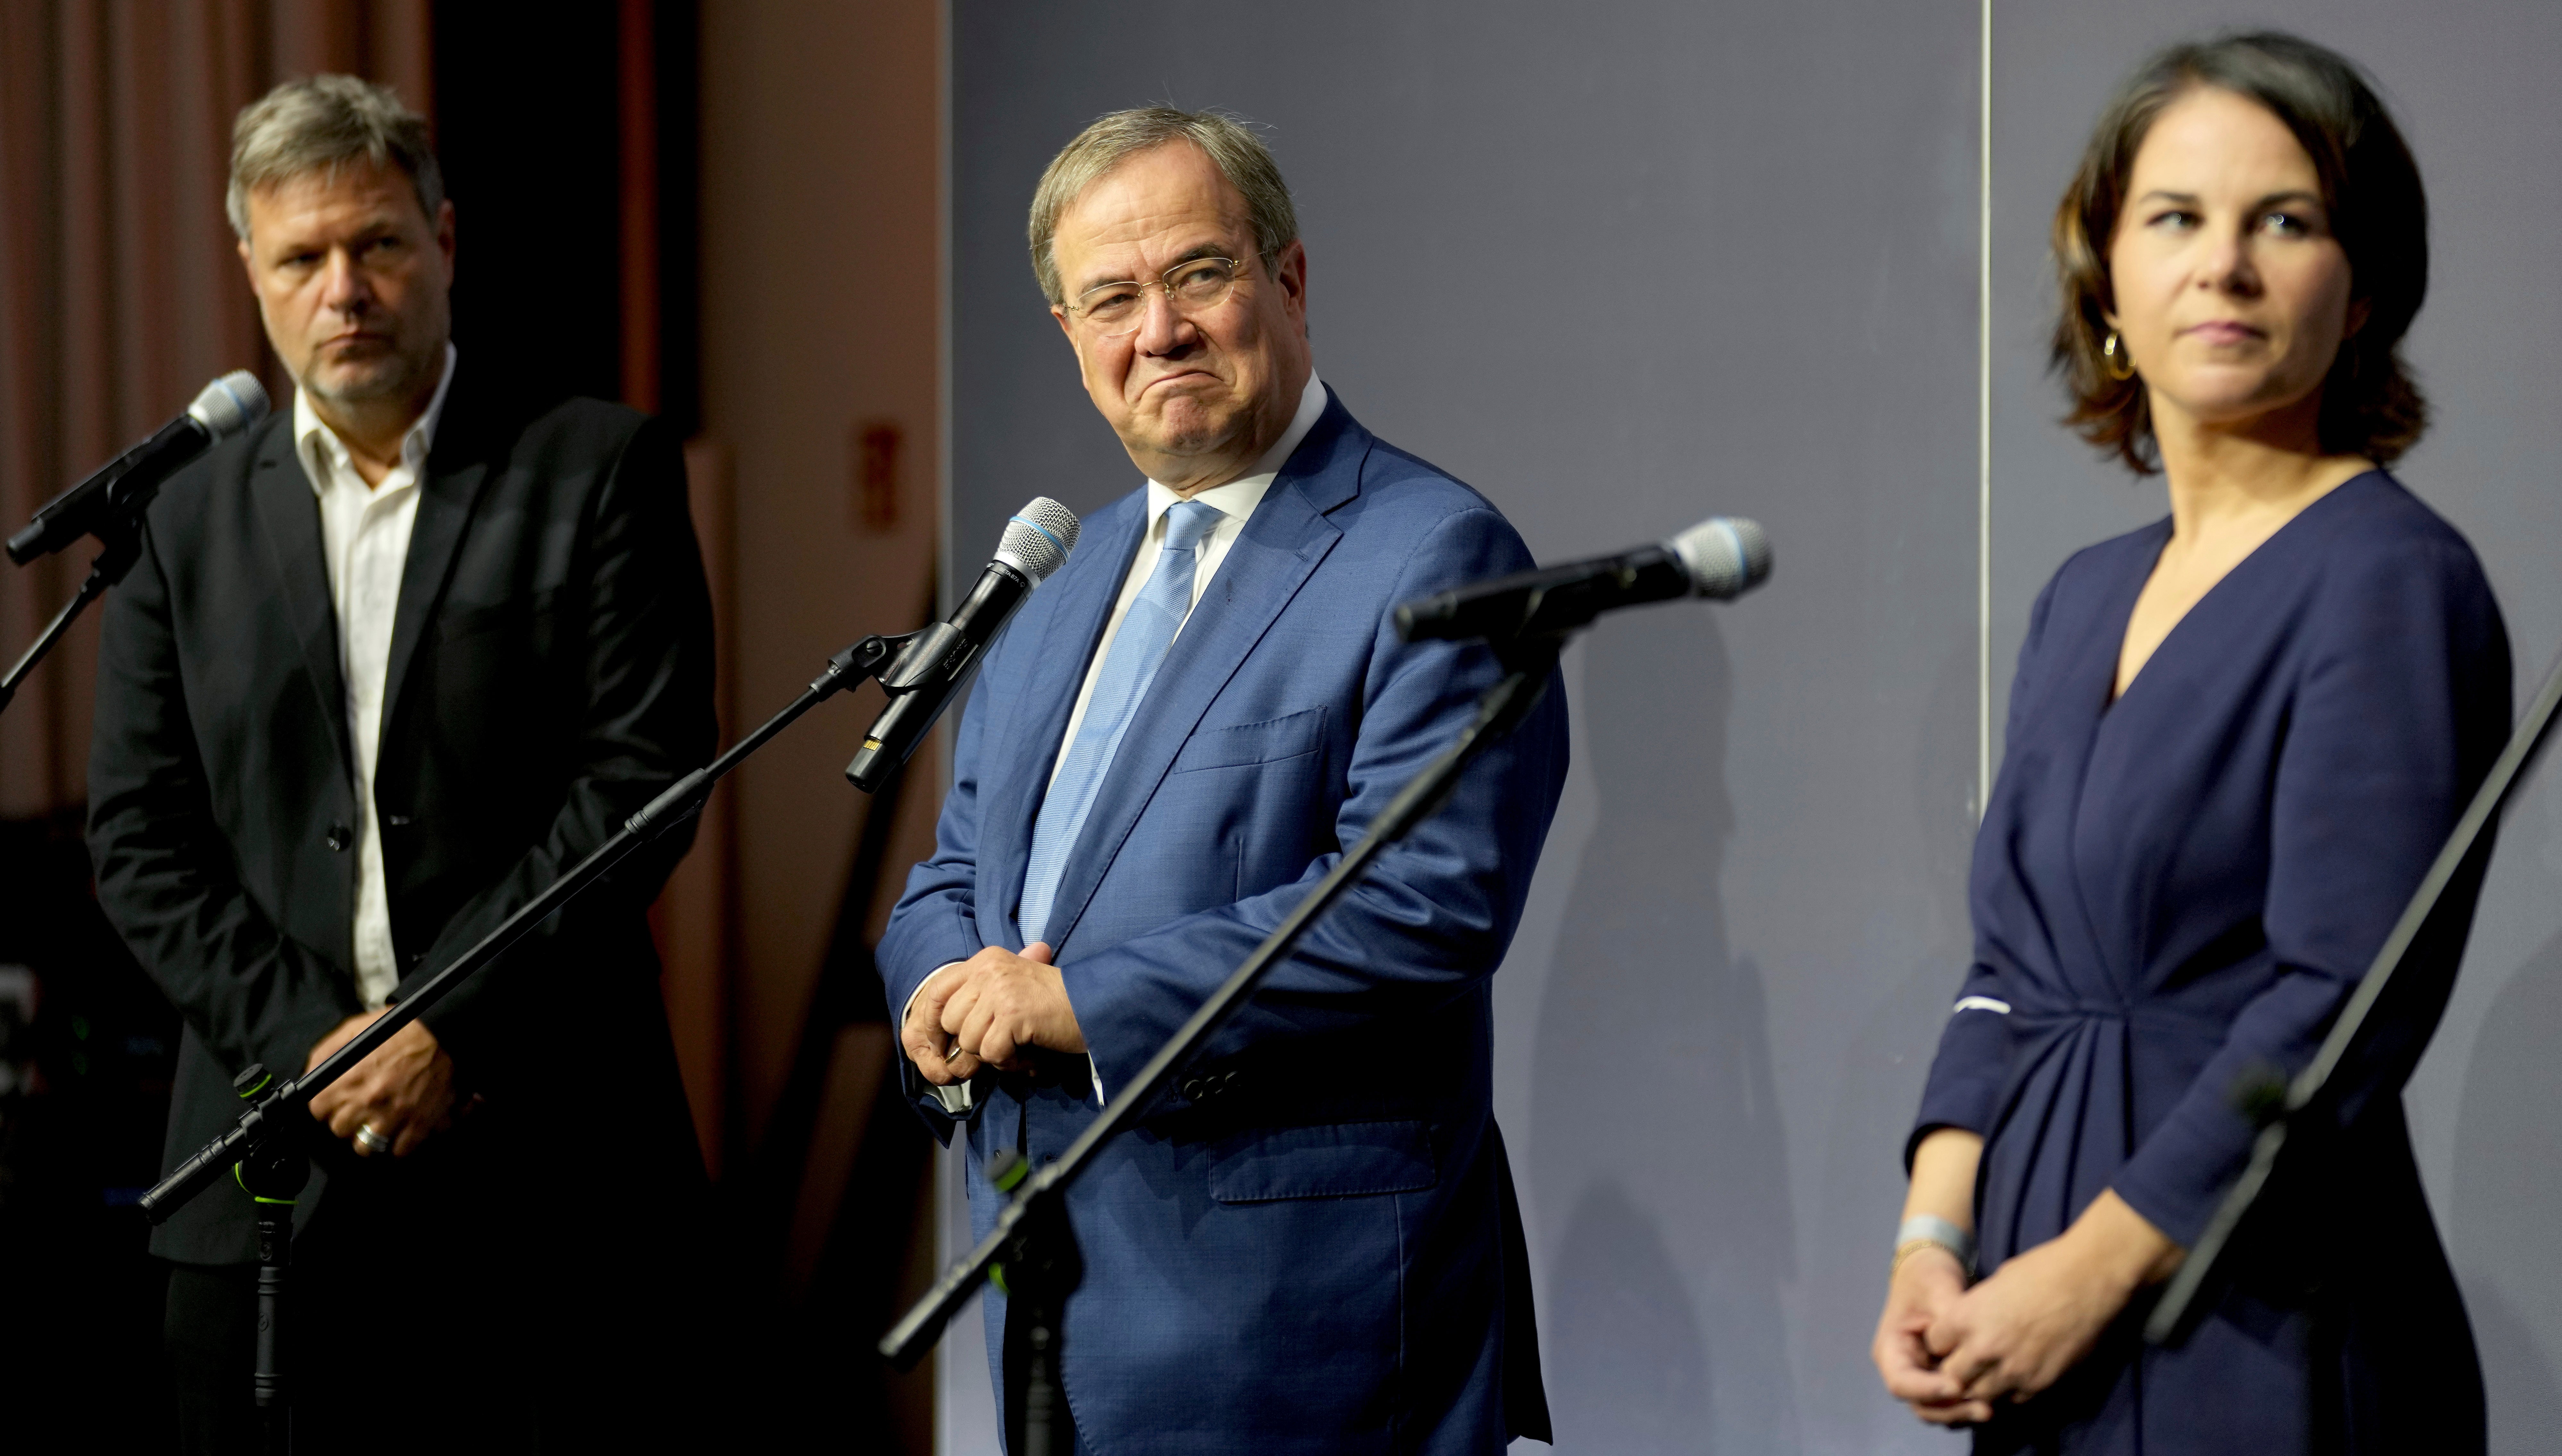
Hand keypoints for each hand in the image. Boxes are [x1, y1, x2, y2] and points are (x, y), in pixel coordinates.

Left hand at [306, 1011, 457, 1156]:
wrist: (445, 1033)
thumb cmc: (401, 1029)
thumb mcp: (356, 1028)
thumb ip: (326, 1050)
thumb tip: (308, 1072)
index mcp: (348, 1079)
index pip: (317, 1109)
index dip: (326, 1104)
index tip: (335, 1101)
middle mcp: (367, 1101)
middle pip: (340, 1129)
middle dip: (347, 1120)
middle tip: (359, 1109)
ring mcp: (393, 1116)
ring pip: (365, 1147)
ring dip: (369, 1137)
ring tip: (377, 1125)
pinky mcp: (418, 1125)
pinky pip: (399, 1151)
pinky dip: (399, 1145)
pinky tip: (401, 1131)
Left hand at [901, 943, 1083, 1082]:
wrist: (1094, 1004)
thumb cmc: (1054, 1001)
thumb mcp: (1011, 986)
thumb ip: (979, 998)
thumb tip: (944, 1032)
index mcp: (984, 960)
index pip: (936, 990)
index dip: (932, 1022)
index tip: (942, 1044)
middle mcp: (988, 969)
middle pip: (950, 1020)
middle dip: (969, 1044)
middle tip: (996, 1048)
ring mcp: (1000, 990)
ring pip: (968, 1040)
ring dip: (992, 1054)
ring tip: (1017, 1049)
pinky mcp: (1013, 1013)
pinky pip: (991, 1052)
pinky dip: (1008, 1062)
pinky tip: (1026, 1055)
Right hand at [1874, 1246, 1993, 1425]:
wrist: (1932, 1272)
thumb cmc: (1928, 1277)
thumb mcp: (1936, 1289)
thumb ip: (1949, 1316)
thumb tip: (1968, 1344)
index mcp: (1891, 1349)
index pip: (1901, 1382)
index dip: (1927, 1390)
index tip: (1956, 1386)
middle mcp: (1904, 1370)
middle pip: (1921, 1405)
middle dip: (1950, 1410)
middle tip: (1984, 1409)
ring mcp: (1923, 1377)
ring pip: (1938, 1410)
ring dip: (1962, 1413)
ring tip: (1991, 1409)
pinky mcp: (1942, 1379)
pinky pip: (1953, 1403)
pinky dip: (1970, 1406)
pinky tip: (1995, 1399)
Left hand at [1924, 1190, 2180, 1405]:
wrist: (2089, 1280)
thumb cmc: (2041, 1271)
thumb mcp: (1993, 1284)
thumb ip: (1973, 1312)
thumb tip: (1966, 1327)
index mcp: (1966, 1317)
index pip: (1934, 1344)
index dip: (1941, 1342)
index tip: (1951, 1339)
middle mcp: (1984, 1348)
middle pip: (1952, 1377)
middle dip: (1955, 1370)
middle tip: (1967, 1362)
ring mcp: (2013, 1370)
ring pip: (1980, 1396)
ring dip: (1981, 1386)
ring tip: (1990, 1373)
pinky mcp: (2041, 1384)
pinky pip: (2013, 1400)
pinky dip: (2009, 1393)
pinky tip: (2015, 1377)